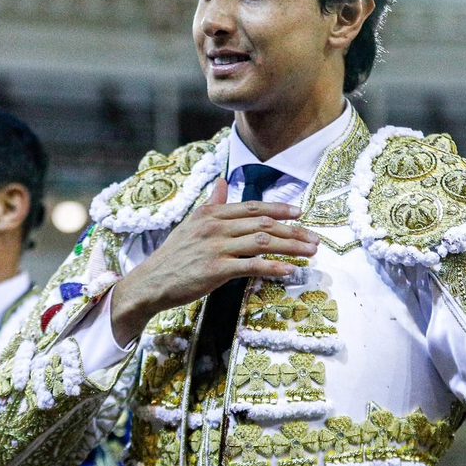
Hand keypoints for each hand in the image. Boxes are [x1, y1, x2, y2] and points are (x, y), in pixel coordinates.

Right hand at [108, 179, 316, 345]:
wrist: (151, 282)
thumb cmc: (173, 256)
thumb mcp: (191, 224)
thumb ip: (212, 204)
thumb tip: (223, 183)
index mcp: (211, 213)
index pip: (252, 207)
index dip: (279, 209)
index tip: (299, 213)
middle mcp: (215, 226)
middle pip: (263, 224)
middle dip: (293, 230)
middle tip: (314, 238)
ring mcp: (216, 247)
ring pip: (262, 242)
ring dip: (291, 247)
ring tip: (310, 253)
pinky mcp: (216, 270)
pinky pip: (251, 266)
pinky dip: (273, 267)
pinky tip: (289, 270)